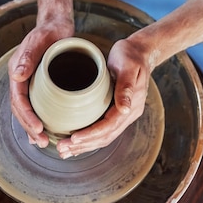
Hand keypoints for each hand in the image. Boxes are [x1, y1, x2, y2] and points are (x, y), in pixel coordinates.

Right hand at [8, 14, 73, 148]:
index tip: (38, 129)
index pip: (18, 101)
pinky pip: (39, 104)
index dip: (27, 117)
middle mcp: (22, 80)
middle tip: (42, 142)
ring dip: (34, 126)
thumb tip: (17, 76)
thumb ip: (28, 56)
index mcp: (17, 73)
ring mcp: (32, 83)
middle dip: (30, 128)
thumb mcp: (38, 40)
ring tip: (43, 142)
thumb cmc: (48, 30)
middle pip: (22, 110)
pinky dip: (43, 117)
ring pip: (29, 109)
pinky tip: (50, 128)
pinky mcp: (44, 83)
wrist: (56, 24)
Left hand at [55, 37, 151, 157]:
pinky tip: (76, 141)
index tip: (73, 139)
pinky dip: (89, 138)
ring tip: (65, 151)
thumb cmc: (131, 55)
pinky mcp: (117, 111)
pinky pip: (103, 129)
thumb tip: (124, 109)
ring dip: (85, 146)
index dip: (91, 134)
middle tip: (62, 149)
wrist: (139, 51)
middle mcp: (129, 113)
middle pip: (106, 136)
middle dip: (84, 145)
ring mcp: (124, 114)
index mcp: (132, 104)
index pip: (110, 126)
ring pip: (104, 136)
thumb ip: (126, 86)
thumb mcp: (128, 66)